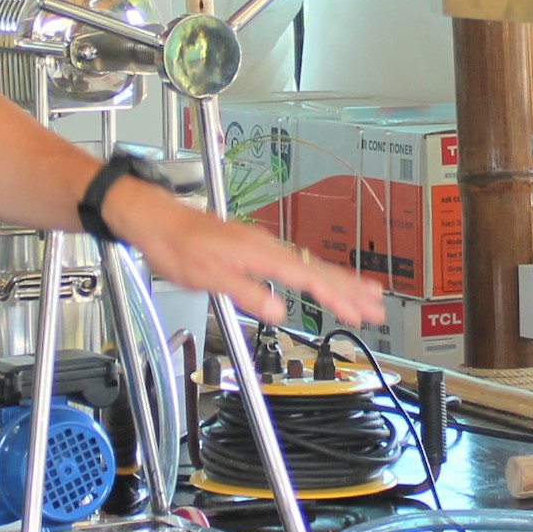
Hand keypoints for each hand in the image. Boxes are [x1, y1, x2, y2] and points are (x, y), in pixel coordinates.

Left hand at [103, 179, 385, 329]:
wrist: (154, 219)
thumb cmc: (175, 246)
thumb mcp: (206, 277)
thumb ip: (245, 293)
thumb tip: (278, 312)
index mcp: (258, 252)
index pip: (307, 278)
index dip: (336, 297)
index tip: (359, 312)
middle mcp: (266, 245)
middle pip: (318, 269)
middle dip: (350, 290)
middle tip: (378, 308)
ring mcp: (262, 245)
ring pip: (310, 265)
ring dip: (340, 282)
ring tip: (367, 295)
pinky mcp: (255, 248)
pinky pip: (296, 262)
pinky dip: (318, 274)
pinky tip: (324, 281)